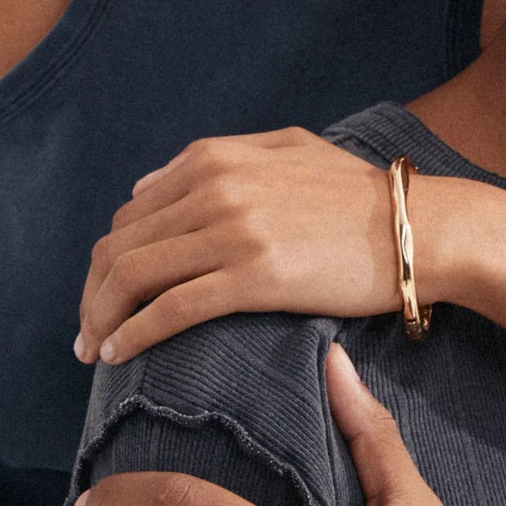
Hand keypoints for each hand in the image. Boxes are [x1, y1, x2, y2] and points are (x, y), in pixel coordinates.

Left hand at [76, 130, 404, 364]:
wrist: (418, 229)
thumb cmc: (359, 196)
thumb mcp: (287, 150)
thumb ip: (216, 157)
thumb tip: (146, 185)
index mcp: (215, 159)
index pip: (131, 213)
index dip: (106, 259)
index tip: (102, 294)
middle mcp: (215, 188)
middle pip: (121, 246)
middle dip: (92, 294)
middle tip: (87, 332)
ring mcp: (233, 232)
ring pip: (135, 277)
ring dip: (100, 318)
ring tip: (93, 350)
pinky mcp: (255, 277)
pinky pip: (172, 308)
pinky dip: (134, 333)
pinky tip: (120, 355)